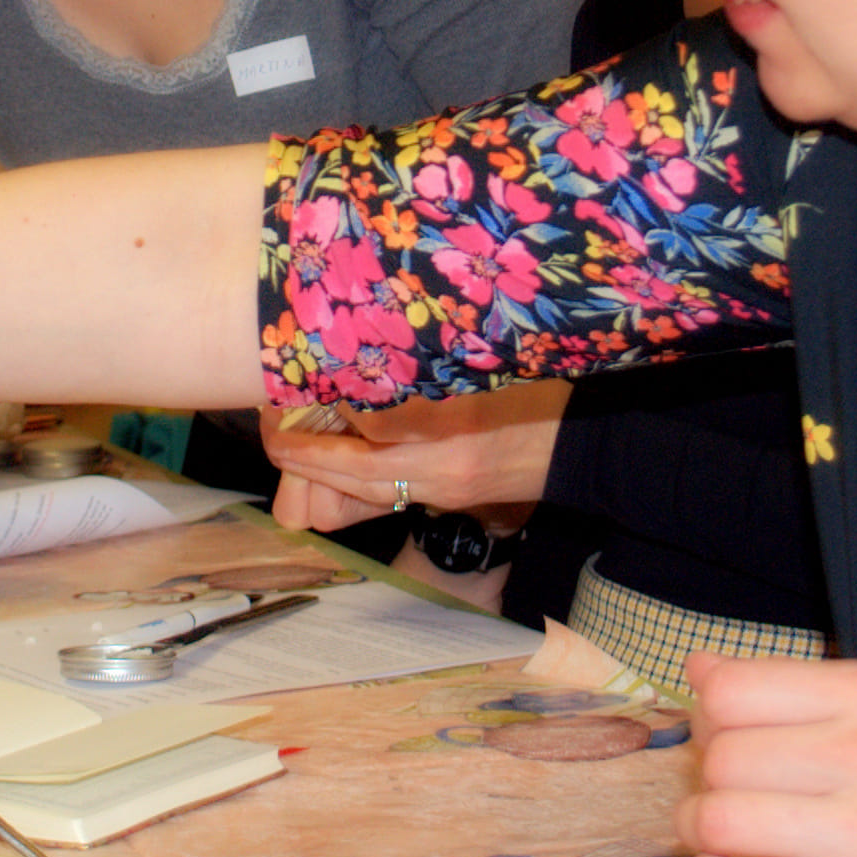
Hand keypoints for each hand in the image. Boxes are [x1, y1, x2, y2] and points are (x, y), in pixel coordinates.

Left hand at [260, 381, 569, 525]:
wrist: (583, 443)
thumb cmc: (533, 393)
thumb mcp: (478, 370)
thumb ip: (419, 371)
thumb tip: (359, 357)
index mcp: (449, 426)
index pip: (366, 428)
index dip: (326, 410)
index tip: (298, 386)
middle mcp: (441, 467)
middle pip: (349, 473)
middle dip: (303, 455)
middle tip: (274, 431)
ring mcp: (443, 490)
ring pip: (361, 492)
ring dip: (322, 472)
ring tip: (294, 446)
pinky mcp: (447, 499)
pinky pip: (385, 496)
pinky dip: (354, 479)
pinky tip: (340, 455)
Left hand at [673, 654, 856, 856]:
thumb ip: (807, 696)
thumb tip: (701, 670)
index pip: (735, 691)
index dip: (712, 722)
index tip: (730, 746)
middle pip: (722, 758)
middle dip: (707, 787)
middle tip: (731, 808)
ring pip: (720, 822)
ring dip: (703, 841)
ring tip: (729, 848)